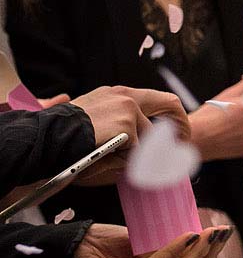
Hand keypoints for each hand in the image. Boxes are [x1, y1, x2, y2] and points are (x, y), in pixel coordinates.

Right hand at [67, 86, 191, 182]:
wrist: (43, 140)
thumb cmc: (65, 139)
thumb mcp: (98, 128)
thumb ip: (126, 132)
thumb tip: (155, 150)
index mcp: (117, 95)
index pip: (157, 100)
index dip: (173, 118)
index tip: (179, 135)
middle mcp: (126, 96)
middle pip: (170, 104)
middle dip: (181, 126)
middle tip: (184, 147)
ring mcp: (128, 108)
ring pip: (151, 138)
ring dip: (140, 155)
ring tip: (115, 161)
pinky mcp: (127, 124)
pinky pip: (139, 151)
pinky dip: (127, 162)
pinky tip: (106, 159)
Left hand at [71, 223, 232, 257]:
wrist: (70, 247)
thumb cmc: (104, 246)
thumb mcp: (142, 247)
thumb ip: (164, 250)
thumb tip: (195, 238)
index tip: (222, 237)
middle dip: (208, 256)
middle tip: (221, 233)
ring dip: (195, 254)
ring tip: (207, 234)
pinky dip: (172, 252)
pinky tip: (185, 237)